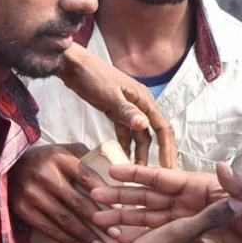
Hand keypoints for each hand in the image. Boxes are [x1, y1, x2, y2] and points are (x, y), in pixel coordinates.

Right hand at [9, 144, 110, 242]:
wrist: (4, 164)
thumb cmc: (43, 160)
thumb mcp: (61, 150)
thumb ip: (84, 155)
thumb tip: (112, 170)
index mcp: (58, 157)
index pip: (86, 176)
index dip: (104, 194)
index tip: (120, 209)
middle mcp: (44, 174)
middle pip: (77, 201)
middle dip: (99, 221)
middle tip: (115, 234)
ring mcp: (31, 192)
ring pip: (64, 218)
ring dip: (84, 235)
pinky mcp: (21, 208)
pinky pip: (47, 228)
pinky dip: (65, 239)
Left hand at [57, 44, 176, 167]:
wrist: (72, 65)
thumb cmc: (92, 76)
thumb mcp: (109, 95)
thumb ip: (126, 111)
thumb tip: (145, 125)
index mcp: (143, 99)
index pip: (163, 127)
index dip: (167, 148)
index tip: (168, 168)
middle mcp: (140, 105)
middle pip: (154, 134)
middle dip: (157, 154)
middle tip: (158, 177)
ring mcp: (128, 109)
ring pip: (139, 135)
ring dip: (139, 153)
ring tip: (137, 174)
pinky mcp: (115, 112)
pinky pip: (125, 132)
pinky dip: (125, 145)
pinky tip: (123, 159)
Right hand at [92, 162, 241, 242]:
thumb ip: (240, 186)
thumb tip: (222, 167)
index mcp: (200, 189)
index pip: (162, 179)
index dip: (137, 174)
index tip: (112, 171)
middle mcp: (188, 205)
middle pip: (148, 198)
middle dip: (120, 197)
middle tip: (94, 196)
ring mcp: (186, 225)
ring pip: (147, 219)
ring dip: (123, 219)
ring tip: (99, 220)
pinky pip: (158, 240)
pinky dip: (139, 239)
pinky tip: (119, 240)